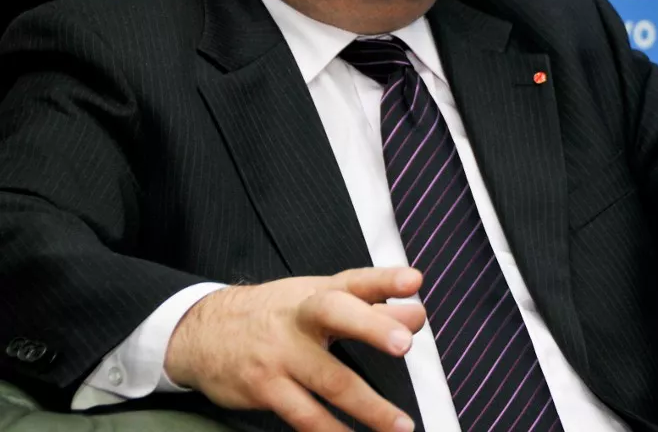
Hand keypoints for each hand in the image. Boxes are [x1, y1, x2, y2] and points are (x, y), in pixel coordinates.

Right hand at [165, 266, 425, 431]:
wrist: (201, 332)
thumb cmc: (277, 315)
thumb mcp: (318, 300)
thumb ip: (370, 307)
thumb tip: (417, 315)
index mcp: (320, 292)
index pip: (357, 280)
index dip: (385, 279)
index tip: (413, 281)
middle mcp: (301, 318)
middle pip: (337, 315)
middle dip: (373, 327)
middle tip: (404, 343)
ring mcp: (281, 354)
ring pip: (330, 379)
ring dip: (370, 407)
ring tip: (401, 426)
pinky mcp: (266, 388)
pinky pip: (305, 416)